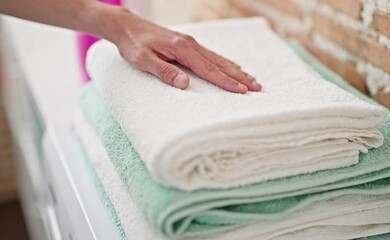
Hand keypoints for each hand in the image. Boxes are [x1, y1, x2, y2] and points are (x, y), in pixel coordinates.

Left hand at [100, 8, 261, 93]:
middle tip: (257, 88)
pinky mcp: (188, 44)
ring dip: (236, 70)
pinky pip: (212, 54)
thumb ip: (163, 71)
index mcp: (181, 49)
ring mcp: (191, 43)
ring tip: (252, 79)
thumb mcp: (142, 60)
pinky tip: (233, 66)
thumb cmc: (133, 44)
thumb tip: (184, 84)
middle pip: (219, 63)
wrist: (127, 26)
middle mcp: (190, 44)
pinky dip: (226, 62)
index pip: (208, 69)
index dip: (226, 82)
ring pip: (218, 58)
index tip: (242, 91)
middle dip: (239, 77)